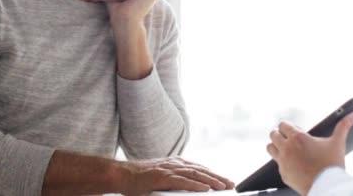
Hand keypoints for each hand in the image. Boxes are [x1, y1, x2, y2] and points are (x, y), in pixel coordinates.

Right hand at [117, 156, 234, 195]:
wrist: (121, 175)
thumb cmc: (140, 180)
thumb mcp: (161, 178)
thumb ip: (176, 181)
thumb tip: (193, 189)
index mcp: (175, 163)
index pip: (199, 168)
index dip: (213, 174)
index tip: (225, 180)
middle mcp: (174, 164)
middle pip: (201, 170)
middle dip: (217, 177)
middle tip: (231, 184)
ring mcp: (168, 169)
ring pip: (195, 174)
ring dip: (211, 180)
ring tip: (223, 186)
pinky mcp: (162, 177)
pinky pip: (182, 181)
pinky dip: (195, 184)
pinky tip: (205, 188)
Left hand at [266, 112, 352, 195]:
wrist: (328, 187)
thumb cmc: (332, 165)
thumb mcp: (338, 143)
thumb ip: (344, 126)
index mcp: (297, 138)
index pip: (283, 125)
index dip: (288, 127)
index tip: (295, 131)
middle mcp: (287, 148)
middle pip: (273, 134)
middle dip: (279, 134)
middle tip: (288, 139)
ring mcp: (283, 162)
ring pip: (270, 148)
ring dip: (276, 146)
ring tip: (286, 149)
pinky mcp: (283, 174)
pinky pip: (277, 164)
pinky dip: (282, 163)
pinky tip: (291, 164)